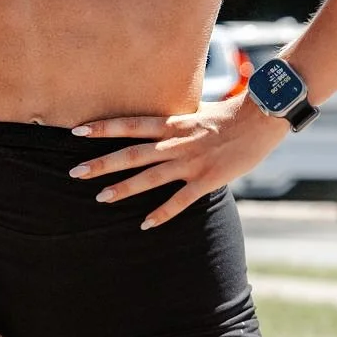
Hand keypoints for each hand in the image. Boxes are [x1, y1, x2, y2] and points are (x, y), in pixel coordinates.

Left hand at [67, 96, 289, 227]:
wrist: (261, 119)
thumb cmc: (229, 114)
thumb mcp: (195, 111)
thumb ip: (174, 120)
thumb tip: (157, 121)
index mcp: (172, 123)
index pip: (129, 124)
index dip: (102, 128)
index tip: (76, 132)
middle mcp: (176, 142)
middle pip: (131, 153)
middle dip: (102, 163)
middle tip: (74, 173)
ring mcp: (191, 162)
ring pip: (150, 178)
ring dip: (124, 189)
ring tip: (100, 198)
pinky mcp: (207, 180)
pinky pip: (180, 201)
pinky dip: (162, 213)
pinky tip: (145, 225)